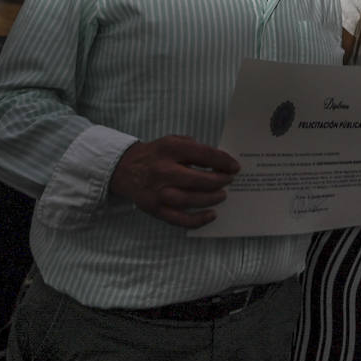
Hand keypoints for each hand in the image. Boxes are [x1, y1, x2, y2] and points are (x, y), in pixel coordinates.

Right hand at [109, 135, 239, 228]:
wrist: (125, 169)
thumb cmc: (156, 154)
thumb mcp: (173, 141)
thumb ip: (195, 148)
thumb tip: (221, 161)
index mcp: (169, 149)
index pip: (203, 155)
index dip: (223, 161)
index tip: (235, 167)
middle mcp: (163, 170)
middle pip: (199, 179)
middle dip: (219, 181)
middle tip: (229, 181)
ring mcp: (158, 192)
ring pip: (190, 200)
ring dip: (211, 198)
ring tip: (222, 195)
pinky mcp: (155, 209)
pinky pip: (179, 219)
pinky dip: (198, 219)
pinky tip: (211, 215)